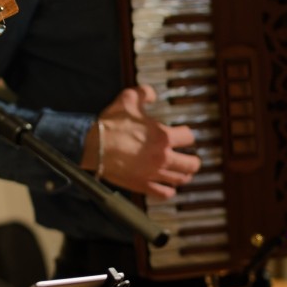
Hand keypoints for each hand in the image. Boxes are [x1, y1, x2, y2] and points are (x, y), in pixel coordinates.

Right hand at [86, 85, 200, 199]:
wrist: (93, 147)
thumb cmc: (110, 125)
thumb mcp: (127, 99)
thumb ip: (143, 93)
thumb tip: (151, 94)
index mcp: (163, 136)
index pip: (189, 137)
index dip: (187, 135)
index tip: (183, 135)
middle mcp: (163, 156)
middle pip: (191, 164)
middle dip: (193, 160)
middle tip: (191, 159)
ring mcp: (154, 173)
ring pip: (180, 179)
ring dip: (184, 176)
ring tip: (183, 174)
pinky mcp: (143, 185)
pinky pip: (164, 194)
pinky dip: (169, 191)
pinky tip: (168, 188)